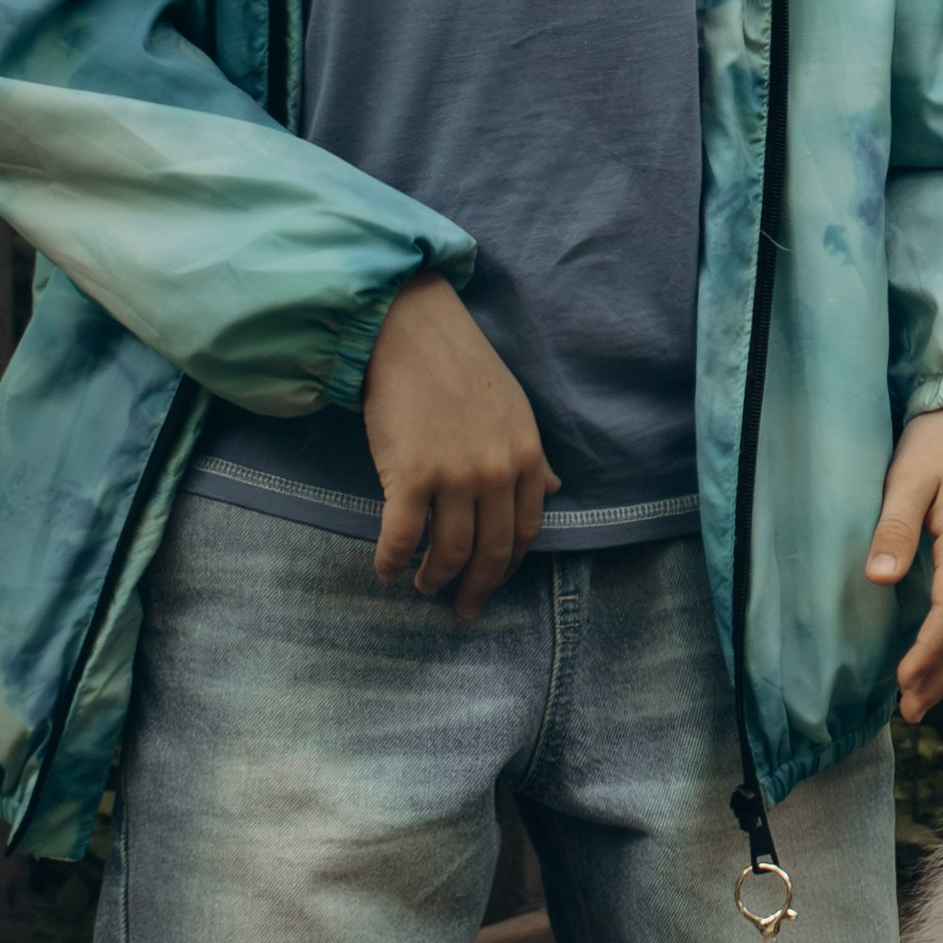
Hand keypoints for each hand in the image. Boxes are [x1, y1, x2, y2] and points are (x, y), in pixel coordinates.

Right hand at [361, 271, 557, 617]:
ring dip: (435, 579)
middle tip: (464, 609)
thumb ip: (534, 457)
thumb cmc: (462, 369)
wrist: (412, 333)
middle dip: (478, 589)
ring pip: (449, 552)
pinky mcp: (410, 473)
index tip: (493, 583)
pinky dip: (393, 562)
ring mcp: (455, 474)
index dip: (508, 566)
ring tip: (424, 586)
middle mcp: (497, 472)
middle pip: (491, 551)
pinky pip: (402, 536)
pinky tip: (386, 570)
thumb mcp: (515, 411)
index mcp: (526, 457)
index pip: (526, 531)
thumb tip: (556, 490)